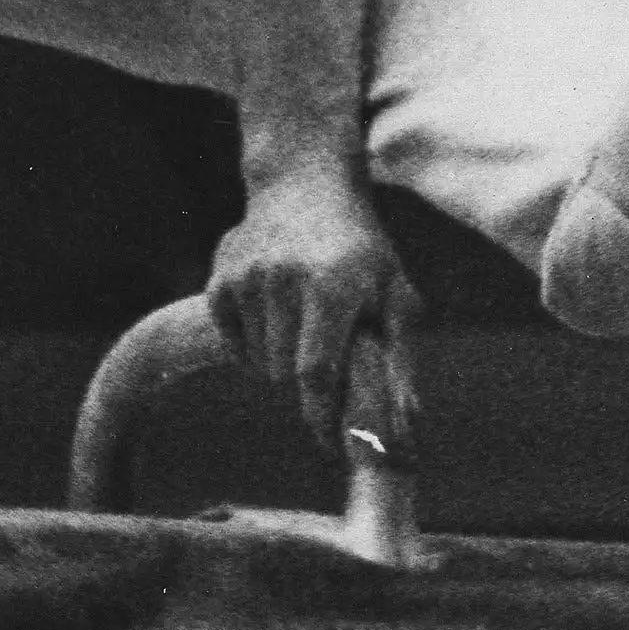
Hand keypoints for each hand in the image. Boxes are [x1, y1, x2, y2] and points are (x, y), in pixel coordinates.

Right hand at [206, 175, 421, 453]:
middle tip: (328, 358)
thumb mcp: (395, 293)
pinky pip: (234, 342)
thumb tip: (407, 426)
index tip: (331, 445)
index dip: (322, 418)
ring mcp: (248, 277)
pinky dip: (253, 343)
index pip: (317, 374)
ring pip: (259, 362)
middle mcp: (284, 280)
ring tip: (303, 323)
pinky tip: (274, 311)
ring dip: (281, 360)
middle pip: (285, 374)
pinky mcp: (220, 278)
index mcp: (333, 286)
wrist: (305, 184)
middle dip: (308, 381)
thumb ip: (400, 360)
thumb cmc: (362, 249)